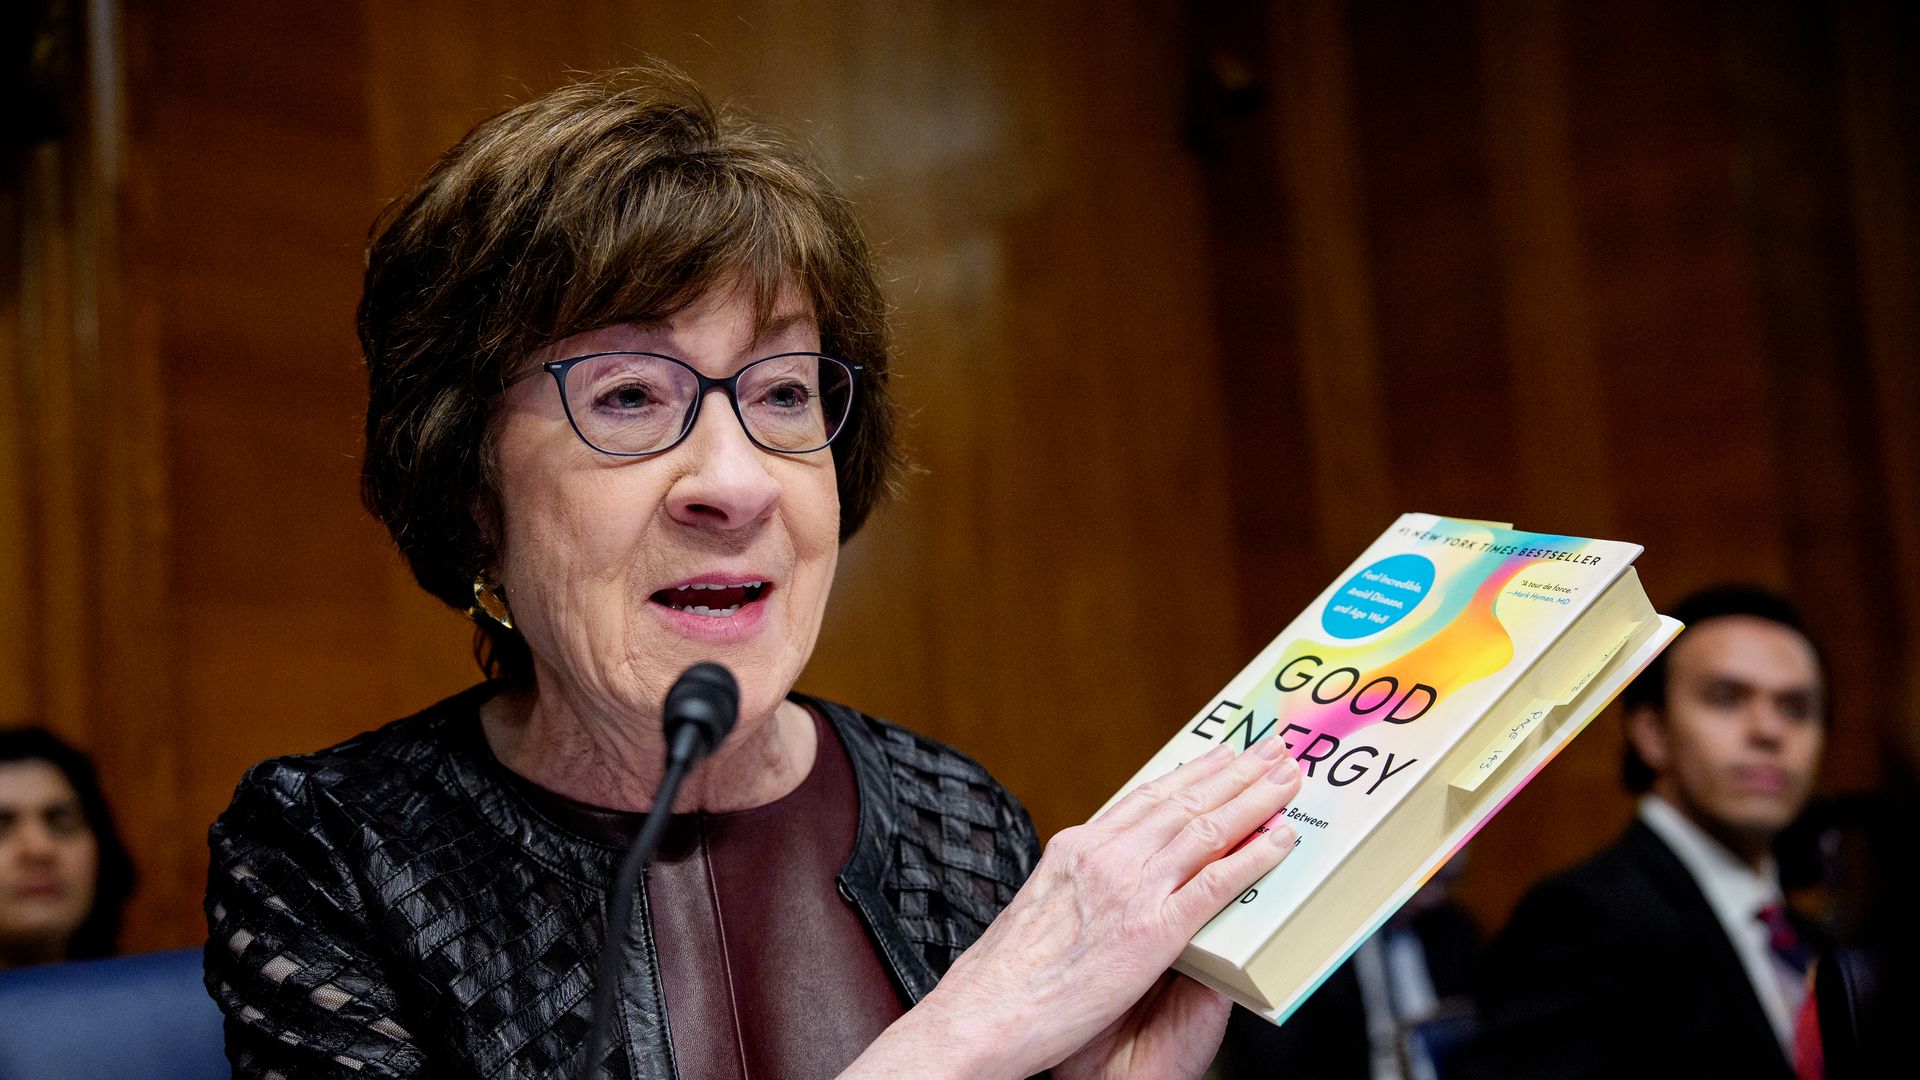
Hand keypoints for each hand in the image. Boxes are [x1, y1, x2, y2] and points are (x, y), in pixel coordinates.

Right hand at [847, 735, 1299, 1077]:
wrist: (983, 1012)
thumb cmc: (1005, 978)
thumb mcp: (1039, 908)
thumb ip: (1077, 885)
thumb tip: (1099, 884)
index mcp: (1075, 848)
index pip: (1146, 798)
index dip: (1192, 774)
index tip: (1222, 757)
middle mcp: (1104, 856)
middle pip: (1184, 802)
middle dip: (1236, 773)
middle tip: (1273, 750)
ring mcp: (1129, 889)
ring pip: (1205, 828)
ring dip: (1254, 799)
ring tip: (1286, 778)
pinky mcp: (1151, 930)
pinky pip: (1215, 884)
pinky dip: (1252, 857)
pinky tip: (1280, 841)